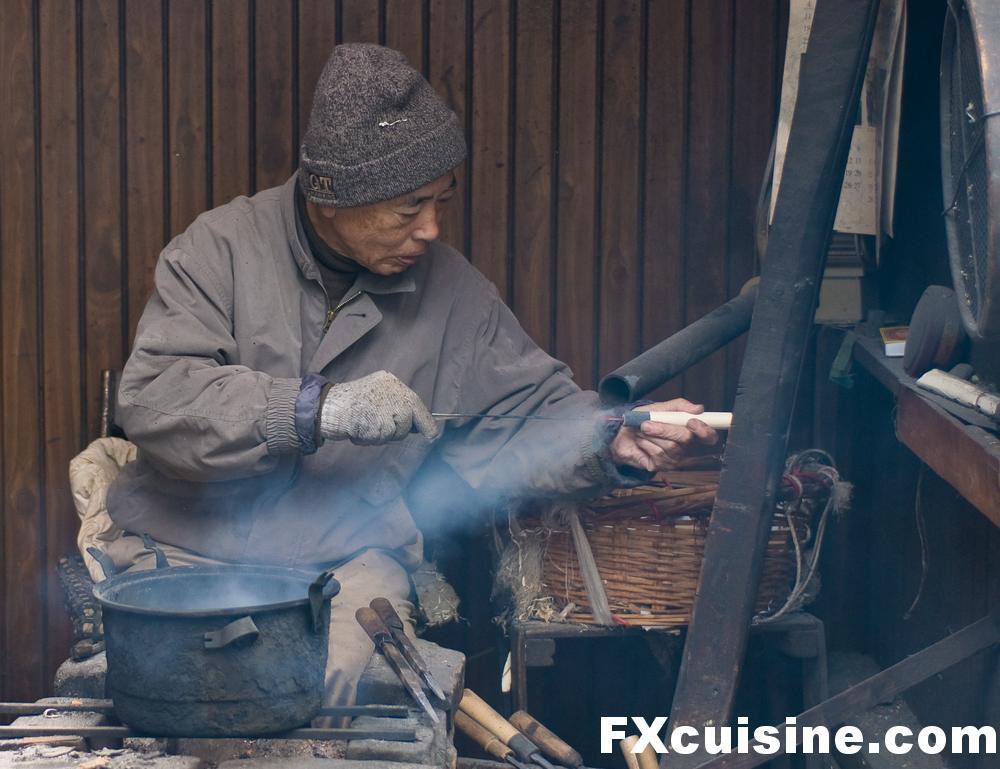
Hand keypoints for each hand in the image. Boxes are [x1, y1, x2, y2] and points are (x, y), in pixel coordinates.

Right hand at [319, 371, 438, 444]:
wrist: (326, 406)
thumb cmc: (349, 404)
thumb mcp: (376, 396)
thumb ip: (394, 406)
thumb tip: (417, 426)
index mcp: (390, 382)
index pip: (415, 402)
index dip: (425, 421)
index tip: (433, 434)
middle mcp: (390, 392)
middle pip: (407, 420)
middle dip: (400, 431)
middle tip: (380, 428)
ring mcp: (383, 406)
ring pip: (395, 432)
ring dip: (380, 436)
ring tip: (363, 424)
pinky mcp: (375, 421)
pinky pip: (380, 438)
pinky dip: (368, 439)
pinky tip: (357, 429)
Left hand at [609, 398, 717, 471]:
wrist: (619, 434)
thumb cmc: (640, 419)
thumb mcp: (658, 408)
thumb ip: (679, 407)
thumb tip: (699, 409)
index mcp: (689, 430)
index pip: (708, 436)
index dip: (705, 431)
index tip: (692, 422)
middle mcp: (685, 447)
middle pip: (685, 439)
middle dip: (665, 429)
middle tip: (646, 424)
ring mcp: (674, 458)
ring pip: (670, 448)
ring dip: (651, 436)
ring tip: (641, 432)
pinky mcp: (661, 467)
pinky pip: (658, 456)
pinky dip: (645, 446)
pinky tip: (641, 443)